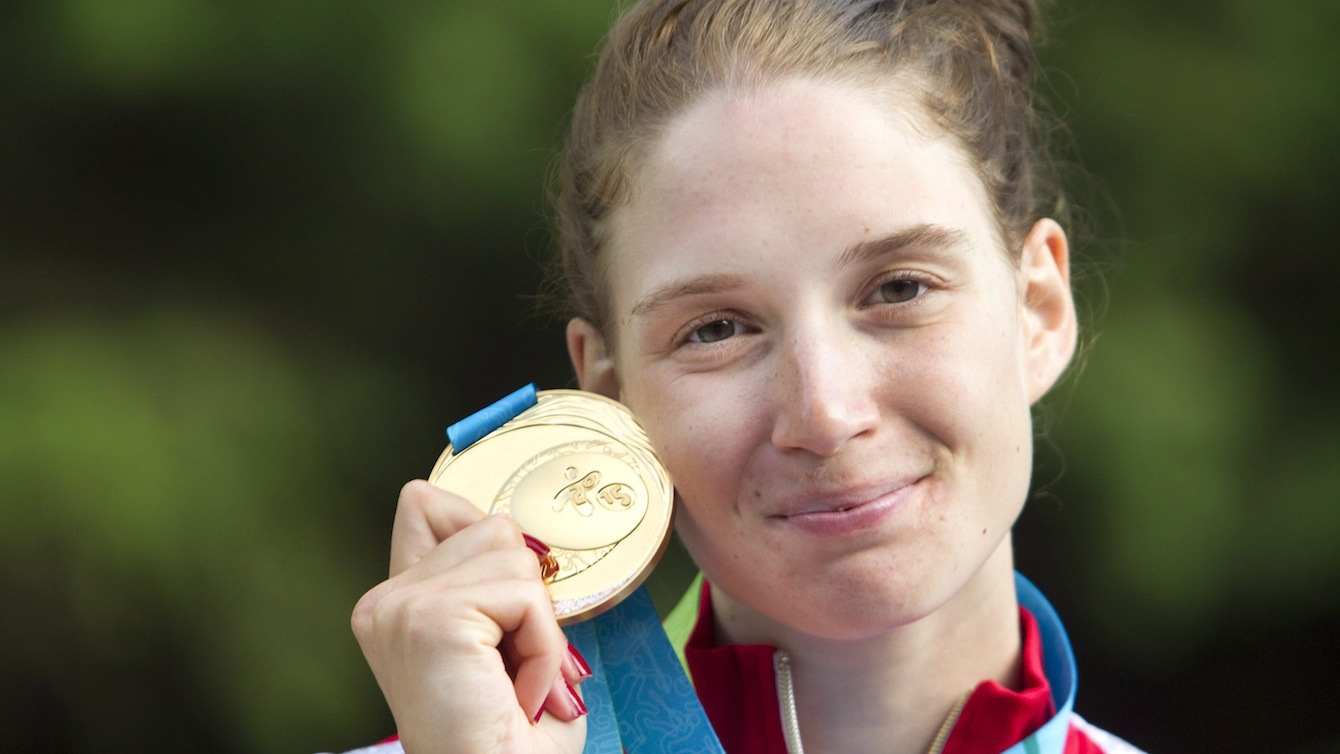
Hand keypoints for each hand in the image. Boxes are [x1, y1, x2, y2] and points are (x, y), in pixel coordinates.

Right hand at [352, 481, 588, 753]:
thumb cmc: (509, 740)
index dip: (484, 537)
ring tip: (515, 685)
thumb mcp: (503, 642)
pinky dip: (544, 648)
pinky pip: (526, 596)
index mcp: (392, 605)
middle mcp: (383, 602)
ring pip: (516, 556)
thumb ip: (499, 582)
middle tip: (513, 670)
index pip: (424, 503)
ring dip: (540, 628)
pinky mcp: (431, 619)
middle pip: (493, 528)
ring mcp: (401, 608)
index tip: (502, 615)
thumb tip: (530, 542)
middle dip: (527, 598)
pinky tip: (518, 695)